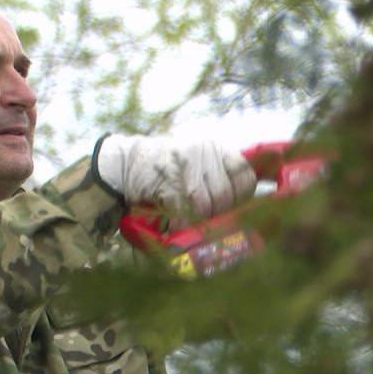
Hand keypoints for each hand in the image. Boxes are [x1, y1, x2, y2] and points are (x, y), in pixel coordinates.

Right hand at [95, 134, 256, 222]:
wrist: (127, 162)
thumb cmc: (167, 168)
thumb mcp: (198, 164)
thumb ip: (220, 178)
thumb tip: (241, 208)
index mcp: (217, 149)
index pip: (245, 175)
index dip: (242, 197)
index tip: (233, 209)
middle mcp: (205, 152)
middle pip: (225, 194)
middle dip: (218, 214)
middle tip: (207, 220)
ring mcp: (186, 165)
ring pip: (206, 204)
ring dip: (199, 220)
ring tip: (191, 222)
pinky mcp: (168, 179)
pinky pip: (184, 209)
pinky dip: (182, 222)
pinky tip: (177, 225)